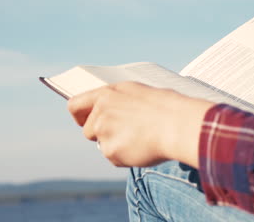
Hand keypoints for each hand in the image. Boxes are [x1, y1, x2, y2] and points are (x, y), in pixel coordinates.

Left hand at [67, 82, 213, 167]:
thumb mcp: (138, 93)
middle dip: (102, 135)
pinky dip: (126, 157)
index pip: (75, 105)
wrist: (178, 124)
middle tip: (125, 134)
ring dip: (116, 146)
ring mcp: (104, 132)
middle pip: (87, 131)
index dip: (79, 116)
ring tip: (140, 139)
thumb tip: (111, 110)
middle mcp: (101, 112)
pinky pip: (114, 159)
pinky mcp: (111, 151)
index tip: (84, 122)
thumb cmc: (166, 107)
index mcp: (107, 94)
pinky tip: (143, 148)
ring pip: (103, 146)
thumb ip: (118, 101)